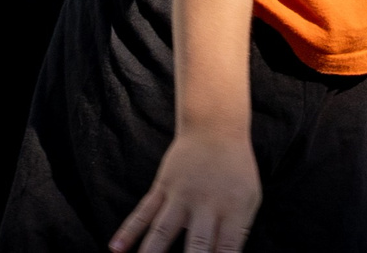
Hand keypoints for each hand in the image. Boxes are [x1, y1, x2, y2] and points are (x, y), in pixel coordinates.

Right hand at [111, 127, 260, 252]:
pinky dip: (128, 231)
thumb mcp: (250, 198)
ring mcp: (181, 196)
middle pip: (196, 247)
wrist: (215, 127)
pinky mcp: (163, 187)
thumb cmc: (236, 168)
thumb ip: (237, 231)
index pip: (226, 251)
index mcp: (232, 211)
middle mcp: (206, 205)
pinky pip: (143, 212)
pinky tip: (116, 248)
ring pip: (163, 231)